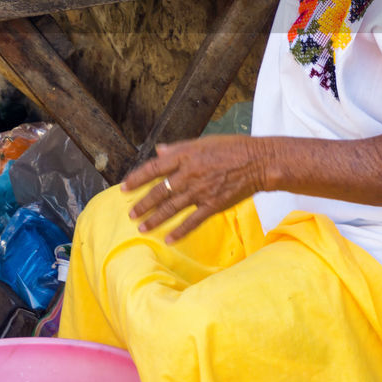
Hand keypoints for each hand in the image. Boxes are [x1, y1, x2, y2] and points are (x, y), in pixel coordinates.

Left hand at [122, 135, 268, 241]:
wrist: (258, 162)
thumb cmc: (231, 148)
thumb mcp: (201, 142)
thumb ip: (177, 148)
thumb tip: (159, 150)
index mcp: (184, 156)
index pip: (153, 169)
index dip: (136, 179)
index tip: (123, 188)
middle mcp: (188, 174)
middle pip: (159, 192)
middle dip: (142, 204)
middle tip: (130, 213)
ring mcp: (200, 191)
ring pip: (171, 208)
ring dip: (154, 219)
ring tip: (141, 228)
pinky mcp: (212, 205)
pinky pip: (192, 221)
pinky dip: (179, 231)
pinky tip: (168, 239)